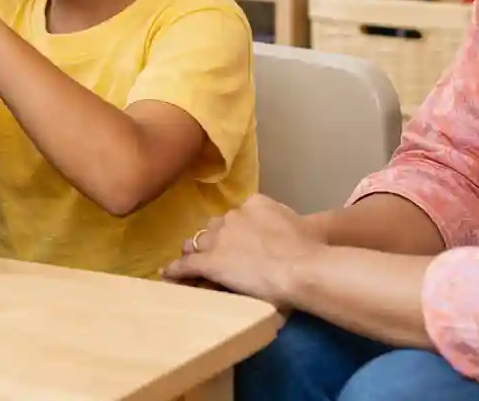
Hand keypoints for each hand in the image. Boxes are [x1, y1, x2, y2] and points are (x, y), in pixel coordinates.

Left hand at [162, 194, 327, 305]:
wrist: (301, 268)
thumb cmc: (310, 250)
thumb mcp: (304, 226)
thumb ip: (288, 225)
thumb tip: (291, 232)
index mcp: (255, 203)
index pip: (238, 215)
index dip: (237, 230)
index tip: (241, 241)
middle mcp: (233, 216)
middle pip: (216, 226)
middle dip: (216, 239)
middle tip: (219, 254)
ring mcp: (219, 238)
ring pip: (198, 242)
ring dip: (195, 251)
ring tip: (191, 261)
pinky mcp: (210, 261)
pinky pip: (187, 264)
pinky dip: (177, 269)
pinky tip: (168, 274)